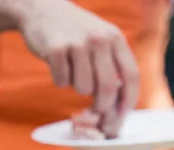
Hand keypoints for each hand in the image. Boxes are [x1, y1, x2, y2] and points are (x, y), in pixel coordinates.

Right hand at [18, 0, 138, 137]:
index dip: (129, 100)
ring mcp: (77, 43)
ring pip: (83, 88)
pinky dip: (60, 81)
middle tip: (95, 111)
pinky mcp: (55, 49)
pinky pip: (62, 82)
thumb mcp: (101, 40)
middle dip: (102, 106)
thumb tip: (118, 106)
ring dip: (77, 88)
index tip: (123, 115)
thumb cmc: (75, 34)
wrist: (42, 8)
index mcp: (115, 39)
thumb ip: (113, 66)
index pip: (131, 75)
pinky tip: (58, 65)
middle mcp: (100, 39)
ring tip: (72, 71)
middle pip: (108, 88)